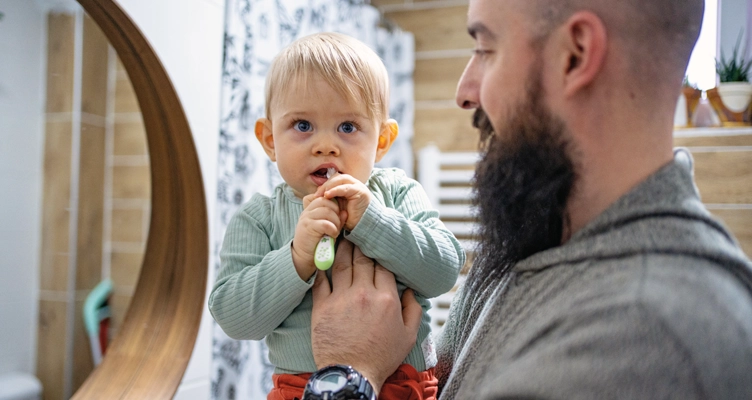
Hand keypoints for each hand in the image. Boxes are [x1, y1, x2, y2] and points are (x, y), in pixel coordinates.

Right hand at [292, 196, 344, 279]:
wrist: (303, 257)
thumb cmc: (317, 242)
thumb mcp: (328, 229)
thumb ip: (336, 220)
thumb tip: (345, 212)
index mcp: (311, 210)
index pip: (324, 199)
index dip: (334, 205)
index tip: (338, 216)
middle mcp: (307, 212)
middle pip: (326, 202)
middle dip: (336, 212)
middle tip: (338, 224)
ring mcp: (306, 218)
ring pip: (327, 212)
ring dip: (336, 222)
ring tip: (336, 231)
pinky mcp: (308, 227)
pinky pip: (325, 223)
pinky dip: (333, 229)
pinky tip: (332, 235)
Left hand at [310, 240, 421, 393]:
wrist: (352, 374)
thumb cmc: (381, 357)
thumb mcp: (408, 336)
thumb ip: (413, 310)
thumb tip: (411, 291)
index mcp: (386, 298)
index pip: (383, 265)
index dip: (380, 252)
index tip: (377, 244)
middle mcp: (364, 294)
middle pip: (362, 259)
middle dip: (360, 243)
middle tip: (357, 231)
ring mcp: (341, 299)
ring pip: (341, 264)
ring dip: (342, 248)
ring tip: (341, 237)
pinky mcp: (322, 307)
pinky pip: (321, 281)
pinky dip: (322, 268)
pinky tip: (323, 259)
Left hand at [314, 174, 372, 230]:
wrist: (360, 226)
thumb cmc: (347, 217)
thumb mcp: (335, 206)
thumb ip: (328, 198)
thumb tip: (315, 193)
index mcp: (347, 185)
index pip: (334, 179)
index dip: (324, 184)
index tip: (316, 195)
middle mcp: (353, 183)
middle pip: (337, 177)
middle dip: (325, 184)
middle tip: (317, 194)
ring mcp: (357, 186)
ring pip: (341, 179)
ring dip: (330, 185)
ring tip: (322, 194)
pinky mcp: (360, 191)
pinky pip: (346, 187)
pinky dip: (335, 190)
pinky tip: (328, 195)